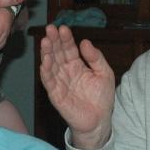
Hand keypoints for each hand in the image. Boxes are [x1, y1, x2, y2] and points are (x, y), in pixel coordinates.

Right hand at [39, 24, 115, 149]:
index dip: (65, 38)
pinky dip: (46, 72)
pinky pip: (49, 82)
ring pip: (51, 65)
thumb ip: (96, 58)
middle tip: (50, 29)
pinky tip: (44, 62)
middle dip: (53, 41)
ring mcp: (60, 83)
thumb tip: (84, 42)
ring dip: (47, 53)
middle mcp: (66, 72)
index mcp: (77, 65)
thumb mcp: (104, 73)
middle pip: (57, 53)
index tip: (63, 28)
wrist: (99, 121)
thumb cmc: (102, 98)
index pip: (68, 48)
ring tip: (45, 41)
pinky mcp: (56, 95)